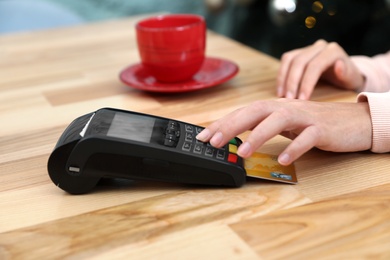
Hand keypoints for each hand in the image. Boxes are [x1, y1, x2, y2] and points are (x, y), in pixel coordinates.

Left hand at [196, 99, 371, 164]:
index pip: (242, 112)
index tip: (202, 136)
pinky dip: (294, 148)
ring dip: (258, 135)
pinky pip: (307, 138)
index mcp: (274, 107)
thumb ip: (262, 128)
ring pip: (278, 121)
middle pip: (255, 111)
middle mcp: (286, 108)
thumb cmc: (313, 123)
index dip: (221, 123)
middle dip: (231, 125)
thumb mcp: (283, 124)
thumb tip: (235, 139)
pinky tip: (282, 159)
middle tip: (213, 142)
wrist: (351, 121)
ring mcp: (304, 117)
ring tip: (243, 152)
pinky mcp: (321, 129)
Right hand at [277, 40, 364, 99]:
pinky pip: (285, 61)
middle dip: (292, 82)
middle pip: (300, 61)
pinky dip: (281, 76)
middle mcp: (320, 46)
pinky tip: (280, 90)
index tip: (302, 99)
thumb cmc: (347, 79)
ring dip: (283, 78)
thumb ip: (346, 73)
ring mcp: (307, 48)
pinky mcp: (298, 53)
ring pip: (289, 59)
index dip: (306, 83)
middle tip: (289, 100)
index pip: (315, 66)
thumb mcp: (351, 79)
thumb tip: (338, 66)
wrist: (344, 74)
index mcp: (333, 51)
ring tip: (281, 96)